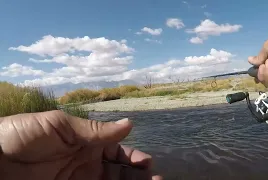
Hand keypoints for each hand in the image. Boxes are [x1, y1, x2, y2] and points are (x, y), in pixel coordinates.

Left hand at [0, 110, 161, 179]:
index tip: (147, 163)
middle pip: (119, 171)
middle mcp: (86, 163)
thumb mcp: (59, 126)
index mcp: (85, 143)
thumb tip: (129, 124)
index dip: (132, 156)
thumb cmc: (23, 136)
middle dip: (138, 175)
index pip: (116, 150)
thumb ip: (95, 130)